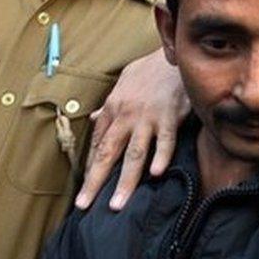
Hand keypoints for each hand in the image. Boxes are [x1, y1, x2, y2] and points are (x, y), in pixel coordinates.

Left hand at [74, 48, 189, 210]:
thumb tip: (94, 117)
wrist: (174, 53)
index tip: (86, 189)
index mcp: (114, 108)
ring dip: (125, 182)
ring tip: (117, 205)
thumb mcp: (124, 82)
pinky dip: (160, 157)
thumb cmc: (151, 69)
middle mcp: (126, 116)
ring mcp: (148, 118)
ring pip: (134, 154)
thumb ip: (109, 105)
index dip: (91, 168)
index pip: (98, 143)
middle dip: (95, 182)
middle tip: (84, 206)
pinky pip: (165, 140)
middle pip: (108, 153)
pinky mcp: (170, 117)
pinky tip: (155, 174)